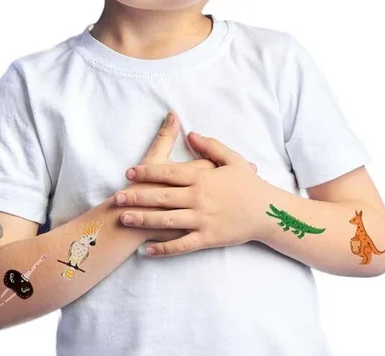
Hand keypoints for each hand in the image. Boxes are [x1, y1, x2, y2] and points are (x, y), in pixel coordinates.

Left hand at [113, 131, 265, 255]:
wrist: (268, 212)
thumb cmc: (249, 184)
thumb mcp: (232, 159)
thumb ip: (210, 145)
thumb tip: (191, 133)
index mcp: (202, 178)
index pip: (168, 173)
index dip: (146, 172)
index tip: (129, 172)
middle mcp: (199, 198)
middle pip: (161, 197)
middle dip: (137, 196)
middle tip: (116, 197)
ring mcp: (202, 220)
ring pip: (166, 221)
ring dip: (143, 220)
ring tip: (124, 218)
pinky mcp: (207, 238)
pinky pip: (182, 245)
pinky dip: (164, 249)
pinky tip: (147, 250)